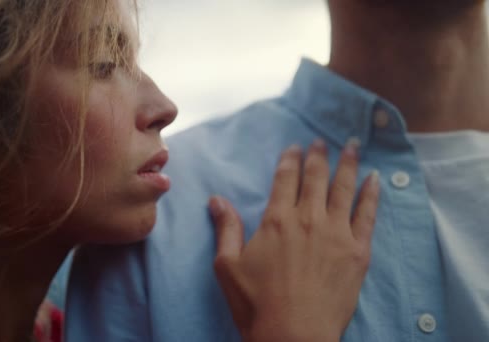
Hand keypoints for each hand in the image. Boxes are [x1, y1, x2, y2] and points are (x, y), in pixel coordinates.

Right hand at [209, 140, 379, 341]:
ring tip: (354, 146)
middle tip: (323, 141)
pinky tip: (376, 179)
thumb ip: (226, 228)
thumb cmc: (256, 304)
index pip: (285, 179)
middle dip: (319, 156)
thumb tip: (216, 199)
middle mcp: (308, 219)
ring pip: (344, 189)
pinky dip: (372, 194)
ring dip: (349, 164)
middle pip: (316, 178)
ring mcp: (336, 234)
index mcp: (277, 220)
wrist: (294, 335)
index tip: (295, 147)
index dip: (291, 159)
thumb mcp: (227, 265)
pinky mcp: (357, 252)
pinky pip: (367, 215)